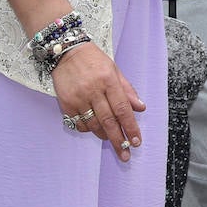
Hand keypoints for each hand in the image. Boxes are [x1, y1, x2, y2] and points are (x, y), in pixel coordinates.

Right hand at [52, 42, 143, 160]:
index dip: (130, 127)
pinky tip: (94, 129)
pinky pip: (78, 123)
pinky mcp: (66, 103)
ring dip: (104, 135)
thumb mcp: (115, 70)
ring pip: (93, 124)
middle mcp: (93, 90)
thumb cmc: (94, 60)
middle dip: (118, 140)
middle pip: (108, 121)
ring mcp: (78, 98)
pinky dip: (88, 129)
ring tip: (112, 140)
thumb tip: (140, 108)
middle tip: (125, 154)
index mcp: (109, 81)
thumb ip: (127, 90)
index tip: (136, 141)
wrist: (66, 52)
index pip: (122, 109)